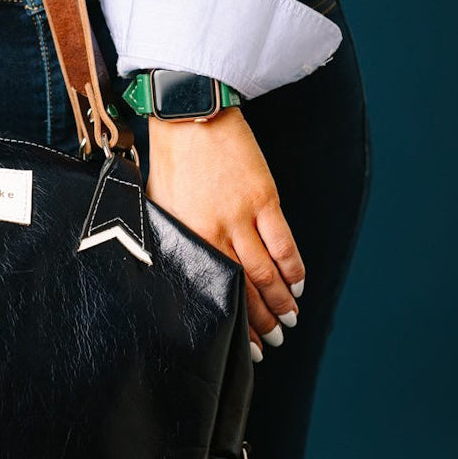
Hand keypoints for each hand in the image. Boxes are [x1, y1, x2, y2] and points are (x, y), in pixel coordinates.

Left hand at [146, 110, 302, 360]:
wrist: (190, 114)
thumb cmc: (172, 157)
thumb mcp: (158, 204)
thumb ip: (171, 238)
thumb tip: (176, 268)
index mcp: (184, 236)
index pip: (210, 288)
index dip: (230, 320)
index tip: (243, 344)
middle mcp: (212, 232)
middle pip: (243, 288)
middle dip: (262, 322)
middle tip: (274, 344)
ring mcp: (240, 216)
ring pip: (265, 272)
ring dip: (282, 301)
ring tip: (290, 321)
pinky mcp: (263, 198)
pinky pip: (283, 243)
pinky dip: (293, 267)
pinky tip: (298, 284)